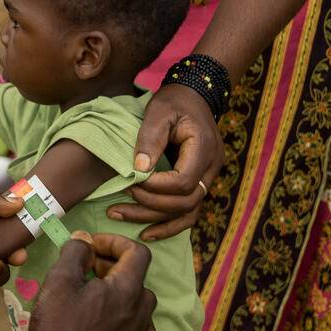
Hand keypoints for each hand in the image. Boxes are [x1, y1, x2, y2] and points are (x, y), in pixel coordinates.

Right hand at [24, 232, 156, 330]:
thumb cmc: (59, 329)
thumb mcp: (59, 281)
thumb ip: (75, 253)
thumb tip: (85, 240)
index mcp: (127, 289)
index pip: (137, 252)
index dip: (114, 241)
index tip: (91, 246)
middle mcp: (141, 311)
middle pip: (137, 276)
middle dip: (112, 265)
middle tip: (84, 269)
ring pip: (138, 302)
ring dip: (118, 291)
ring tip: (91, 295)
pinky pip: (138, 327)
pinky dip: (124, 316)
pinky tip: (102, 322)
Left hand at [107, 85, 224, 239]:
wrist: (194, 97)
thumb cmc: (174, 102)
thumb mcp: (159, 112)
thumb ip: (150, 139)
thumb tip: (138, 169)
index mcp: (204, 148)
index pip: (183, 181)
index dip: (156, 187)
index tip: (131, 179)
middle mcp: (211, 168)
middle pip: (185, 202)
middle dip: (150, 205)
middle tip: (119, 200)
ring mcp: (209, 179)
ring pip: (187, 212)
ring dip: (154, 219)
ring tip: (120, 216)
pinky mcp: (199, 184)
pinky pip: (189, 213)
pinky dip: (168, 225)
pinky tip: (146, 233)